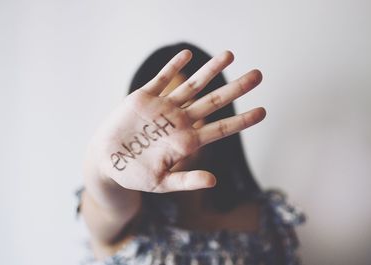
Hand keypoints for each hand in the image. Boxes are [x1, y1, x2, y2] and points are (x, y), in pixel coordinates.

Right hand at [83, 49, 265, 192]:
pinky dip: (174, 66)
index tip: (263, 112)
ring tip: (230, 55)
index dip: (242, 120)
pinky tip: (188, 55)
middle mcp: (180, 121)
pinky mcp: (145, 97)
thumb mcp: (162, 183)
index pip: (221, 128)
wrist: (107, 161)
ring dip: (211, 70)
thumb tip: (213, 181)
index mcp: (186, 141)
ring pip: (193, 85)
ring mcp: (164, 107)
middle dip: (236, 89)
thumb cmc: (135, 175)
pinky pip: (162, 78)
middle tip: (259, 75)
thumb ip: (187, 180)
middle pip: (214, 101)